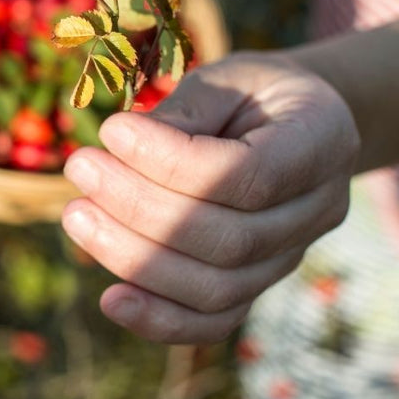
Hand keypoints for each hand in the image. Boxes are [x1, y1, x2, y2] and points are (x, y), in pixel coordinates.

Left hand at [61, 52, 360, 343]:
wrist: (294, 124)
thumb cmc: (252, 92)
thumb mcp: (229, 77)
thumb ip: (187, 108)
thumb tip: (123, 144)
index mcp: (321, 142)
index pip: (248, 175)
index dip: (171, 162)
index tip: (111, 130)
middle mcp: (318, 210)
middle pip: (228, 239)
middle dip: (139, 207)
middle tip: (81, 166)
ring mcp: (290, 257)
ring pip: (217, 288)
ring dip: (135, 257)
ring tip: (77, 215)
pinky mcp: (257, 285)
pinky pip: (214, 321)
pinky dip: (160, 319)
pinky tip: (110, 298)